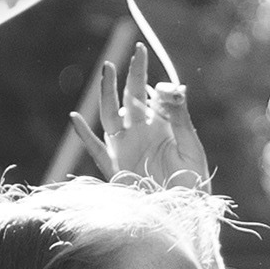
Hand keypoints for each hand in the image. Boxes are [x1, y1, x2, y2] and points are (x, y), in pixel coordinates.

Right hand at [80, 41, 210, 190]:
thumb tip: (174, 87)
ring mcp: (126, 149)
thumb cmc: (193, 184)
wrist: (183, 215)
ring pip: (111, 116)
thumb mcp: (191, 148)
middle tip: (134, 53)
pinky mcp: (116, 168)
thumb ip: (180, 119)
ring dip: (108, 94)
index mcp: (161, 127)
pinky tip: (76, 119)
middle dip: (131, 76)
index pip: (151, 95)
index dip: (148, 77)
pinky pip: (96, 150)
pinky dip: (84, 136)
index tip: (143, 56)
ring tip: (107, 71)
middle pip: (130, 99)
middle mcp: (141, 134)